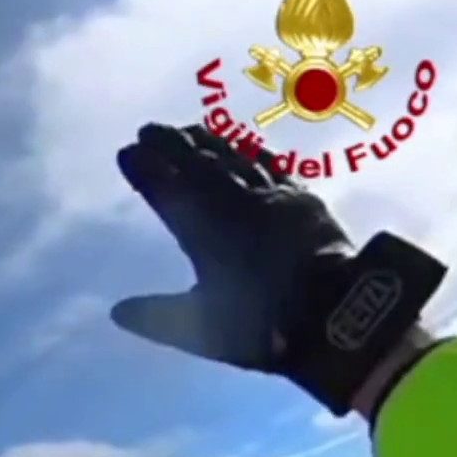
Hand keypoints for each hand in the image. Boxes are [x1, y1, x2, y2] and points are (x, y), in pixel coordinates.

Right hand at [110, 122, 445, 416]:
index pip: (166, 192)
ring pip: (233, 160)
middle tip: (148, 128)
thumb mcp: (201, 328)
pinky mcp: (302, 200)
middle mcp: (233, 206)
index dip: (145, 171)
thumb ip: (157, 316)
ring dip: (209, 142)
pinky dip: (254, 154)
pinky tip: (248, 146)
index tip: (126, 152)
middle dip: (169, 145)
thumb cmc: (264, 324)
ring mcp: (270, 199)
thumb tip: (117, 312)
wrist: (339, 310)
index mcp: (203, 233)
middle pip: (196, 166)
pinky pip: (273, 167)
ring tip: (189, 129)